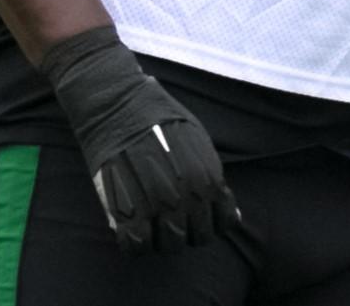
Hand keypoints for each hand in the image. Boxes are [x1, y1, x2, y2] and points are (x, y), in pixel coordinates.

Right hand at [45, 25, 243, 254]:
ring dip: (164, 240)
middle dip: (190, 232)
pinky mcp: (122, 210)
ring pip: (169, 246)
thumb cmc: (159, 118)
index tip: (200, 215)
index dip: (214, 223)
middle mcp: (185, 196)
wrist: (115, 103)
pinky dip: (136, 244)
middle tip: (176, 219)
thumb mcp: (198, 142)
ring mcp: (154, 205)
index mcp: (207, 178)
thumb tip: (234, 216)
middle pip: (198, 238)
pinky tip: (133, 228)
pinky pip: (135, 245)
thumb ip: (214, 178)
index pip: (223, 223)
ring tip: (154, 223)